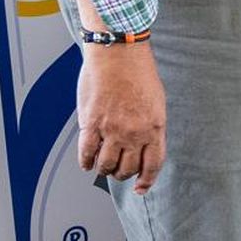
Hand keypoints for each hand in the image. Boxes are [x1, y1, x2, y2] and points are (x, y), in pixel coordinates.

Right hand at [77, 43, 166, 193]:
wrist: (119, 52)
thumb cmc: (138, 72)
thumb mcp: (155, 100)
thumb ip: (150, 125)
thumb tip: (144, 145)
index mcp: (154, 125)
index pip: (153, 163)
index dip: (147, 180)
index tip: (140, 188)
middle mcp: (134, 131)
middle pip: (127, 169)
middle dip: (123, 173)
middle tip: (118, 168)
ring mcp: (112, 129)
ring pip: (106, 166)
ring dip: (104, 168)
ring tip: (103, 162)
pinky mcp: (91, 124)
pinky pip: (86, 155)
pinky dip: (86, 162)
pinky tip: (87, 160)